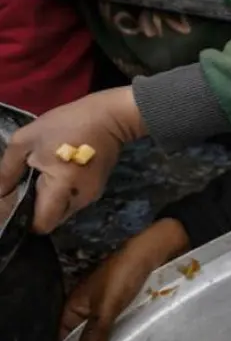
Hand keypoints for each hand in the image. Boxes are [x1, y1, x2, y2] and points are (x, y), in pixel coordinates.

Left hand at [0, 88, 143, 232]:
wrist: (111, 116)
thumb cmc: (68, 124)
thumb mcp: (27, 140)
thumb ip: (8, 169)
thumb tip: (0, 192)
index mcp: (62, 187)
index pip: (41, 224)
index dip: (24, 220)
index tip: (15, 203)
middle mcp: (79, 199)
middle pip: (52, 221)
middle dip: (36, 211)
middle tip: (26, 189)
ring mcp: (91, 196)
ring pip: (62, 211)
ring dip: (49, 202)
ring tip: (42, 179)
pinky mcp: (97, 189)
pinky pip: (72, 200)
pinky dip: (61, 194)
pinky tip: (58, 174)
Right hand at [60, 219, 189, 340]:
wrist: (159, 248)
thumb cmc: (127, 270)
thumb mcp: (109, 303)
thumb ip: (97, 330)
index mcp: (75, 307)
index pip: (63, 340)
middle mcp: (89, 310)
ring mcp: (111, 310)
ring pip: (107, 336)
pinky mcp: (131, 308)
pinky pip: (125, 328)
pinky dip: (128, 338)